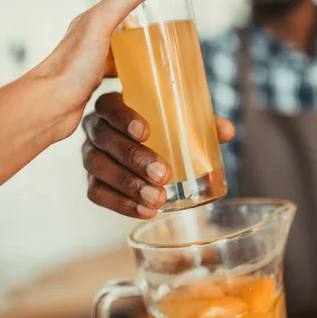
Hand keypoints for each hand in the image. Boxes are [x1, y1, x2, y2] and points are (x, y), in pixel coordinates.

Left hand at [33, 0, 165, 141]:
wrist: (49, 107)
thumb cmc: (71, 66)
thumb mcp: (102, 23)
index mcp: (93, 21)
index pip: (124, 0)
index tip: (170, 1)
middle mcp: (92, 39)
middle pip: (127, 28)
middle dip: (149, 30)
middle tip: (173, 38)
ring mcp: (93, 63)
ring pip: (124, 53)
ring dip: (143, 55)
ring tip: (164, 62)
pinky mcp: (94, 85)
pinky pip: (120, 76)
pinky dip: (134, 77)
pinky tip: (144, 86)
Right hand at [82, 93, 234, 218]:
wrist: (141, 146)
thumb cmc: (161, 127)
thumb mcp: (178, 120)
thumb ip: (201, 122)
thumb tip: (226, 130)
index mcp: (111, 106)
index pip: (109, 106)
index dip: (123, 118)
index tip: (146, 132)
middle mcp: (95, 128)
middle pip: (105, 140)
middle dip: (133, 158)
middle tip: (162, 174)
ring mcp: (90, 155)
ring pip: (98, 168)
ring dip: (128, 185)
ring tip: (157, 199)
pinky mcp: (91, 180)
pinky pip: (97, 193)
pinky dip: (120, 204)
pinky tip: (144, 211)